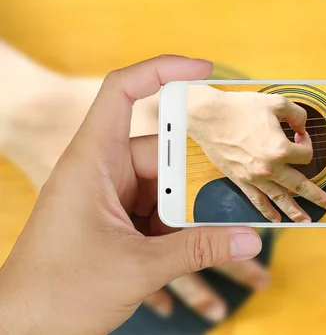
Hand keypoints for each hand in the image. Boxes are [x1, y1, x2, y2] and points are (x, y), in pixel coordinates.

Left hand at [0, 55, 262, 334]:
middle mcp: (103, 173)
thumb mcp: (138, 268)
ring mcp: (110, 199)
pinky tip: (191, 254)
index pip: (123, 93)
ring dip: (187, 215)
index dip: (162, 71)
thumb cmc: (57, 294)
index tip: (205, 70)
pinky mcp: (116, 223)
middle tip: (231, 205)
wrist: (21, 332)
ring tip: (214, 239)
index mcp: (93, 162)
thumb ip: (198, 249)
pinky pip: (156, 213)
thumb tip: (249, 237)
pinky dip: (176, 230)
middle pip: (163, 155)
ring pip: (164, 189)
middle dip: (194, 183)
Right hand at [187, 90, 325, 222]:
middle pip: (300, 186)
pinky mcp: (241, 180)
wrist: (209, 116)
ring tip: (306, 220)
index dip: (307, 143)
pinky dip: (267, 212)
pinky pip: (257, 201)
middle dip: (318, 196)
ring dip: (295, 211)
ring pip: (280, 198)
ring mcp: (255, 177)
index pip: (306, 154)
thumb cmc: (239, 108)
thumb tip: (303, 126)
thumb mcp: (276, 103)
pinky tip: (275, 219)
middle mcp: (270, 167)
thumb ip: (297, 114)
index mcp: (280, 149)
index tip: (299, 135)